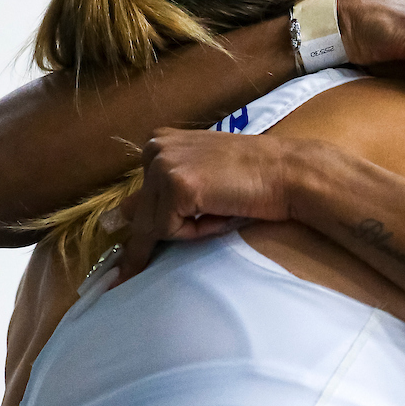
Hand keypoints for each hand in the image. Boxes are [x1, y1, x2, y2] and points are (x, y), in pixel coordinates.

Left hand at [115, 128, 296, 281]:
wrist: (287, 173)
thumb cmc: (252, 180)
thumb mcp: (201, 178)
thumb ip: (163, 193)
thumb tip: (118, 217)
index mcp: (157, 143)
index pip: (139, 197)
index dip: (147, 223)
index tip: (123, 262)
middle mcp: (154, 149)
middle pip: (141, 214)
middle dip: (170, 229)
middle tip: (204, 225)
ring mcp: (163, 165)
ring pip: (153, 225)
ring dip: (188, 231)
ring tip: (223, 209)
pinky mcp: (176, 185)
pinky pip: (170, 230)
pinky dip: (196, 232)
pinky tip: (221, 211)